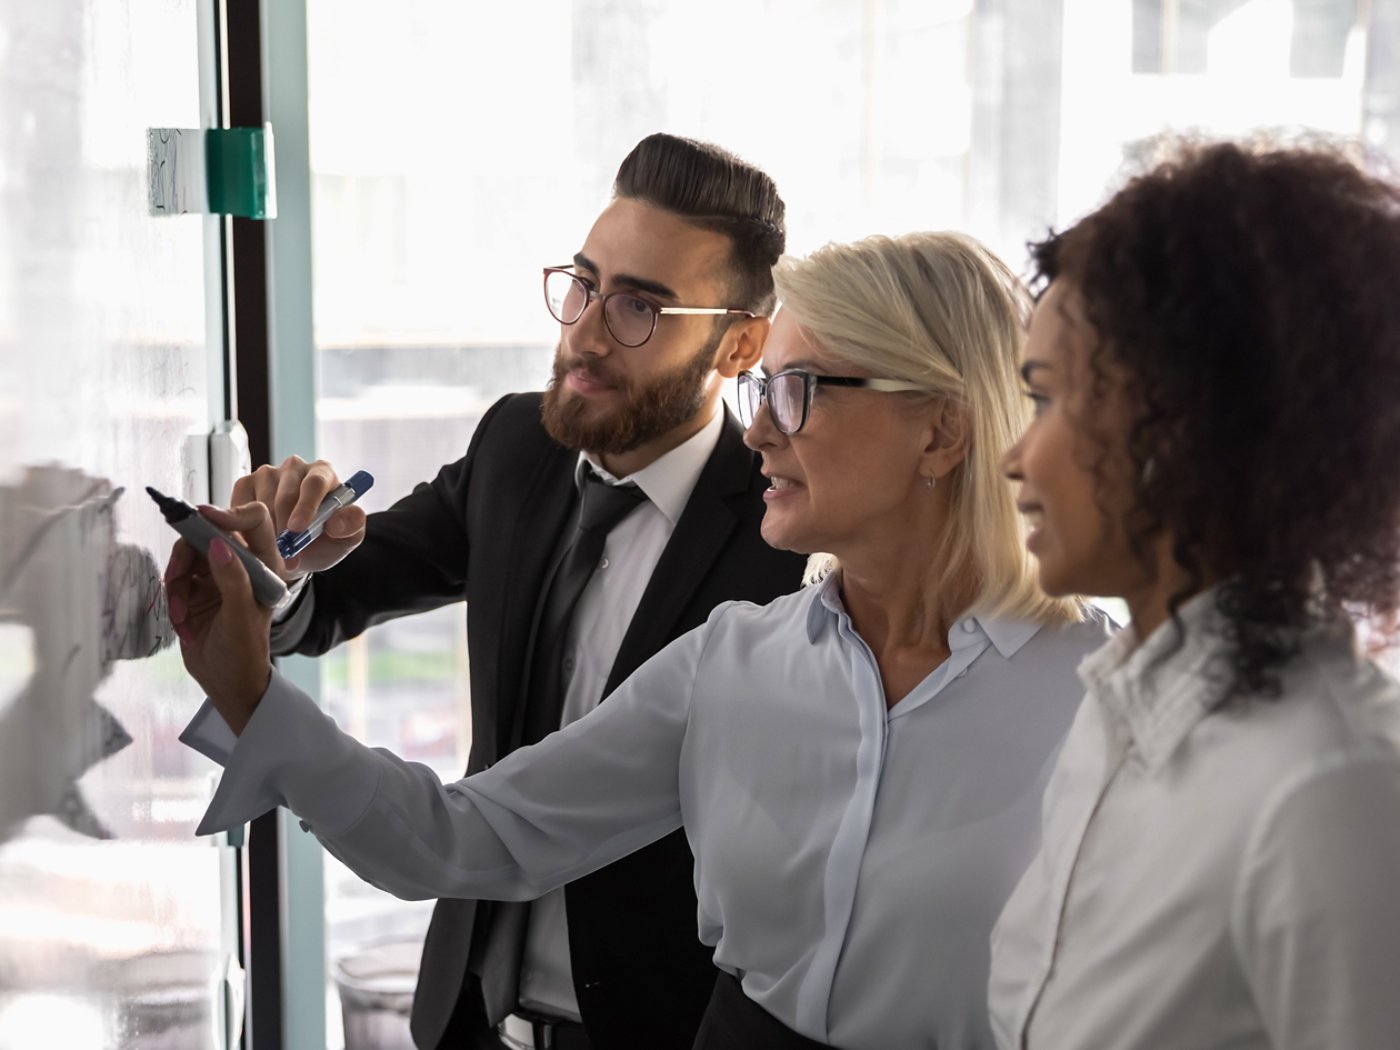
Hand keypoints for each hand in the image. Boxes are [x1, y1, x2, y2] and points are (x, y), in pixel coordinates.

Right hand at [164, 503, 276, 734]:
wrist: (227, 683)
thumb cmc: (244, 652)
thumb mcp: (241, 616)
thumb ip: (232, 579)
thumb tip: (217, 543)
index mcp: (264, 564)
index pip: (253, 520)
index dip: (228, 513)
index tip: (201, 516)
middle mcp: (241, 564)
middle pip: (207, 534)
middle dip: (186, 556)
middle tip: (175, 576)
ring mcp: (216, 576)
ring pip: (186, 557)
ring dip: (176, 585)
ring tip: (181, 614)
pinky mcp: (194, 590)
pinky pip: (175, 580)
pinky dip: (173, 600)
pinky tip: (182, 623)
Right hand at [232, 455, 366, 577]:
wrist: (297, 552)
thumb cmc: (324, 541)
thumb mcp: (346, 538)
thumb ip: (351, 526)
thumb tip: (339, 521)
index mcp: (323, 473)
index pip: (315, 483)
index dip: (306, 507)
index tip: (298, 530)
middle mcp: (295, 467)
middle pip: (285, 495)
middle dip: (285, 530)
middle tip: (286, 558)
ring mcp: (267, 473)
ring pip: (261, 503)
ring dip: (266, 533)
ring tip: (275, 553)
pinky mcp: (245, 483)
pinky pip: (241, 507)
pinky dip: (246, 529)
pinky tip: (257, 542)